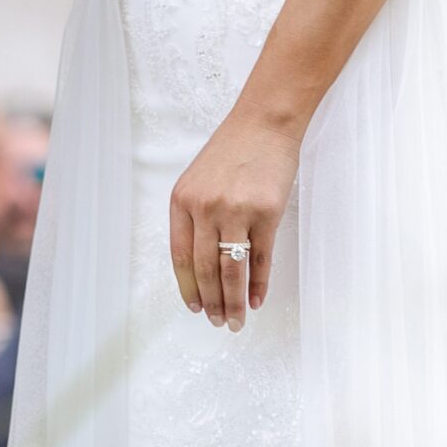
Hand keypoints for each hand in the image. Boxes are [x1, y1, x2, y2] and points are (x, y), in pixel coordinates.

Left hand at [168, 113, 300, 330]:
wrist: (263, 124)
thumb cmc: (232, 152)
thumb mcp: (199, 180)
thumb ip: (195, 216)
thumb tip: (200, 263)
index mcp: (182, 200)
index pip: (180, 256)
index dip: (187, 287)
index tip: (193, 307)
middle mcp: (205, 208)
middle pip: (205, 268)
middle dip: (211, 302)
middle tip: (218, 323)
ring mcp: (236, 211)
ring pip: (231, 270)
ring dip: (233, 301)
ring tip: (235, 321)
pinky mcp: (266, 213)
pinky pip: (261, 258)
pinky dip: (258, 284)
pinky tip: (256, 300)